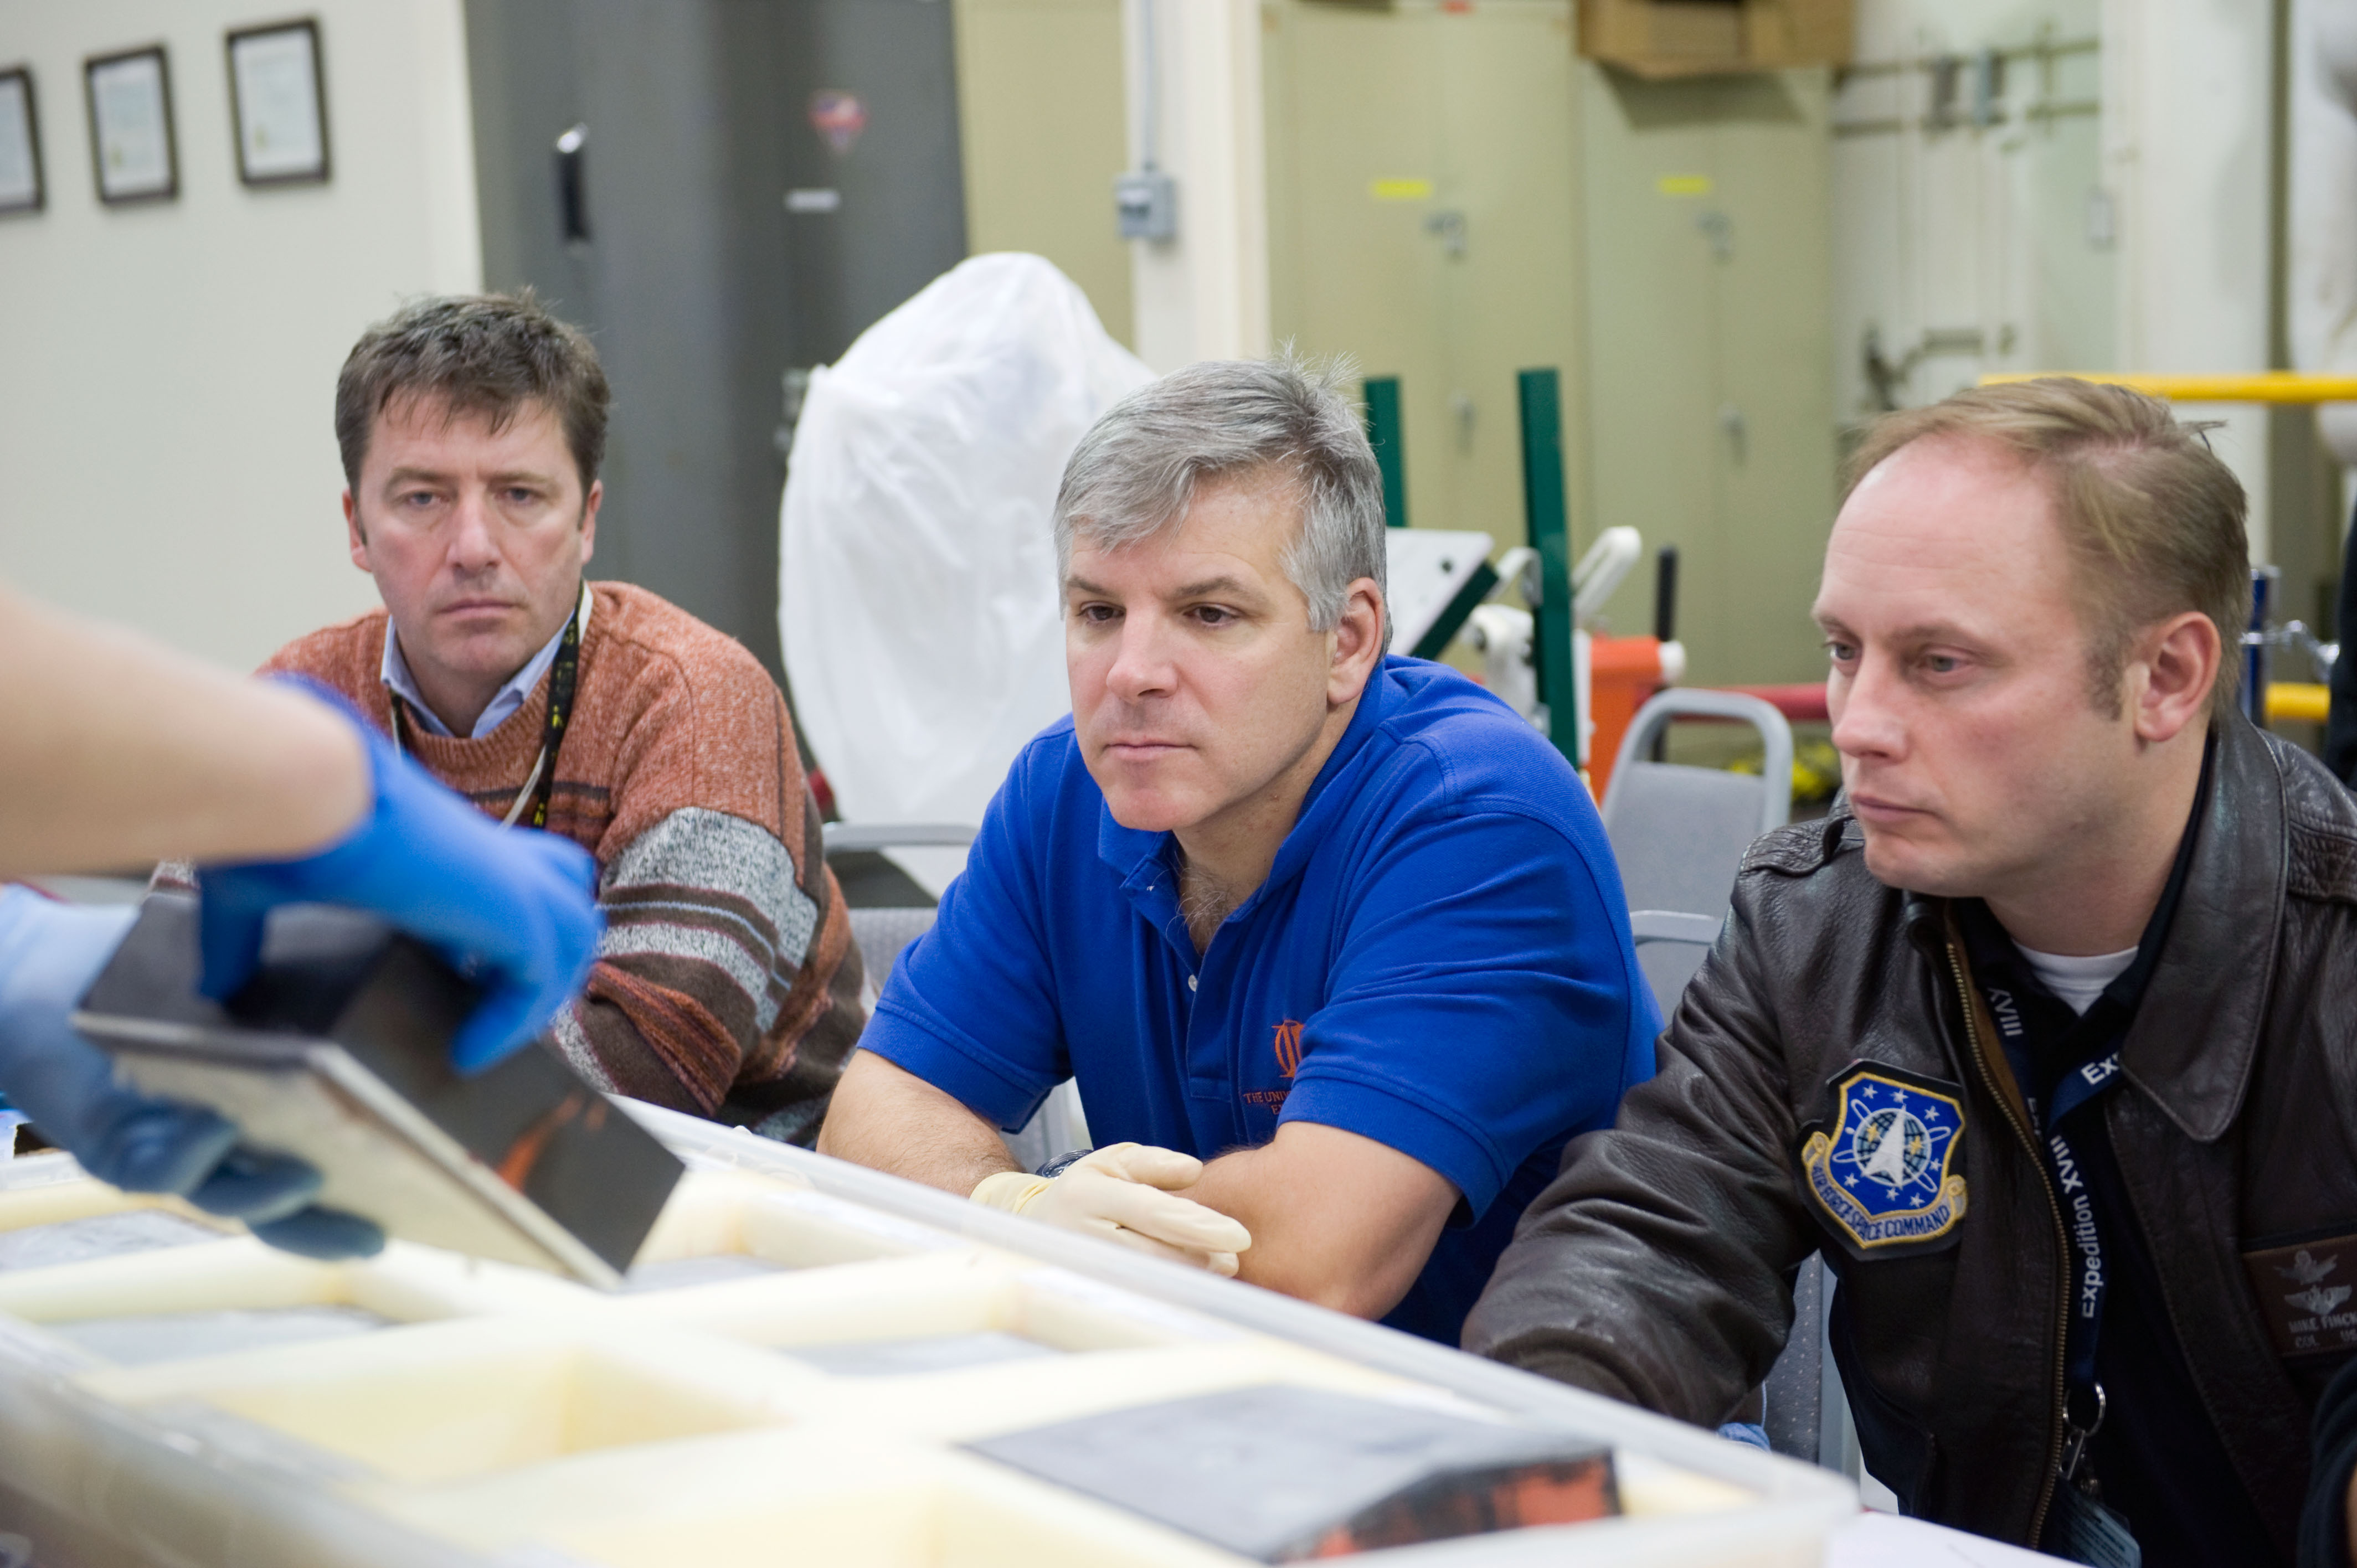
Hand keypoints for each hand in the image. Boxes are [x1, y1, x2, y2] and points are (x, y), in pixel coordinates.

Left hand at [0, 887, 382, 1257]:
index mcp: (262, 1115)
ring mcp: (171, 1153)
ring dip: (269, 1197)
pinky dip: (192, 1154)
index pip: (325, 1165)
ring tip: (309, 1176)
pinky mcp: (116, 1151)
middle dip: (330, 1227)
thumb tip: (398, 965)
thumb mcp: (242, 981)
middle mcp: (223, 1148)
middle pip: (285, 1207)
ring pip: (229, 1198)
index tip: (420, 1198)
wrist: (45, 980)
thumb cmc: (148, 976)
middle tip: (379, 1229)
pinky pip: (160, 1170)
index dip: (368, 1192)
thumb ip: (300, 988)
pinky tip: (218, 1126)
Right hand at [196, 682, 601, 1073]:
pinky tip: (469, 1051)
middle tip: (492, 1016)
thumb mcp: (253, 889)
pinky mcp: (512, 904)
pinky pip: (547, 975)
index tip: (459, 990)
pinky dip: (518, 1018)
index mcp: (434, 844)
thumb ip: (241, 936)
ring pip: (573, 932)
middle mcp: (481, 854)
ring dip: (542, 988)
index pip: (503, 884)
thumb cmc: (274, 821)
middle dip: (542, 954)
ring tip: (486, 1039)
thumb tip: (213, 982)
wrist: (296, 790)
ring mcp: (505, 874)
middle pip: (561, 894)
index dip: (496, 937)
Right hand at [970, 1142, 1252, 1274]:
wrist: (1030, 1224)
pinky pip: (1133, 1298)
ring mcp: (1079, 1270)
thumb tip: (1193, 1170)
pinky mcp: (1083, 1295)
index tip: (1239, 1237)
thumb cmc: (1087, 1190)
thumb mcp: (1113, 1162)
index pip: (1152, 1212)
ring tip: (1217, 1269)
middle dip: (1200, 1260)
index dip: (1198, 1226)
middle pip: (1153, 1254)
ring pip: (1146, 1281)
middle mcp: (1080, 1234)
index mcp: (1088, 1194)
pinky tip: (1187, 1288)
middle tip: (1231, 1260)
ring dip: (1188, 1280)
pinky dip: (1166, 1294)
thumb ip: (1154, 1164)